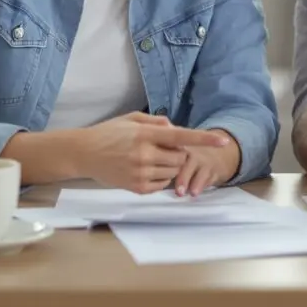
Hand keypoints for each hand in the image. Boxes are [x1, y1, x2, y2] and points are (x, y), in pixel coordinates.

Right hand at [77, 113, 228, 193]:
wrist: (84, 153)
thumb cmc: (108, 133)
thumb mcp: (131, 118)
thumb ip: (156, 122)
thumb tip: (176, 128)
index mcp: (144, 134)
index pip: (181, 136)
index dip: (204, 139)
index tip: (222, 141)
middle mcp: (144, 154)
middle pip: (181, 158)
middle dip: (179, 153)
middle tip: (163, 149)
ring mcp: (140, 173)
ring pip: (173, 173)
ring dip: (170, 167)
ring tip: (152, 158)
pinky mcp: (136, 187)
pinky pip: (162, 186)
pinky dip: (161, 178)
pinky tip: (146, 170)